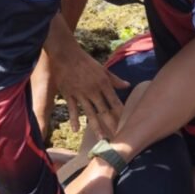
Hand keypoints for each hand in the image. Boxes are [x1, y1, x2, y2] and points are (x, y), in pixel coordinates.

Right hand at [46, 16, 128, 137]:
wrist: (66, 54)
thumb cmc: (85, 61)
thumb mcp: (103, 69)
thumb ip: (115, 80)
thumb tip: (128, 86)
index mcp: (103, 83)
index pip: (115, 102)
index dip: (121, 114)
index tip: (126, 125)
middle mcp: (93, 90)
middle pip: (105, 111)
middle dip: (112, 125)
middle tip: (118, 138)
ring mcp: (81, 93)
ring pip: (90, 113)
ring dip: (96, 127)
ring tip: (102, 139)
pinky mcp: (69, 94)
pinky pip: (72, 109)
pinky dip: (74, 120)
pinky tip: (76, 130)